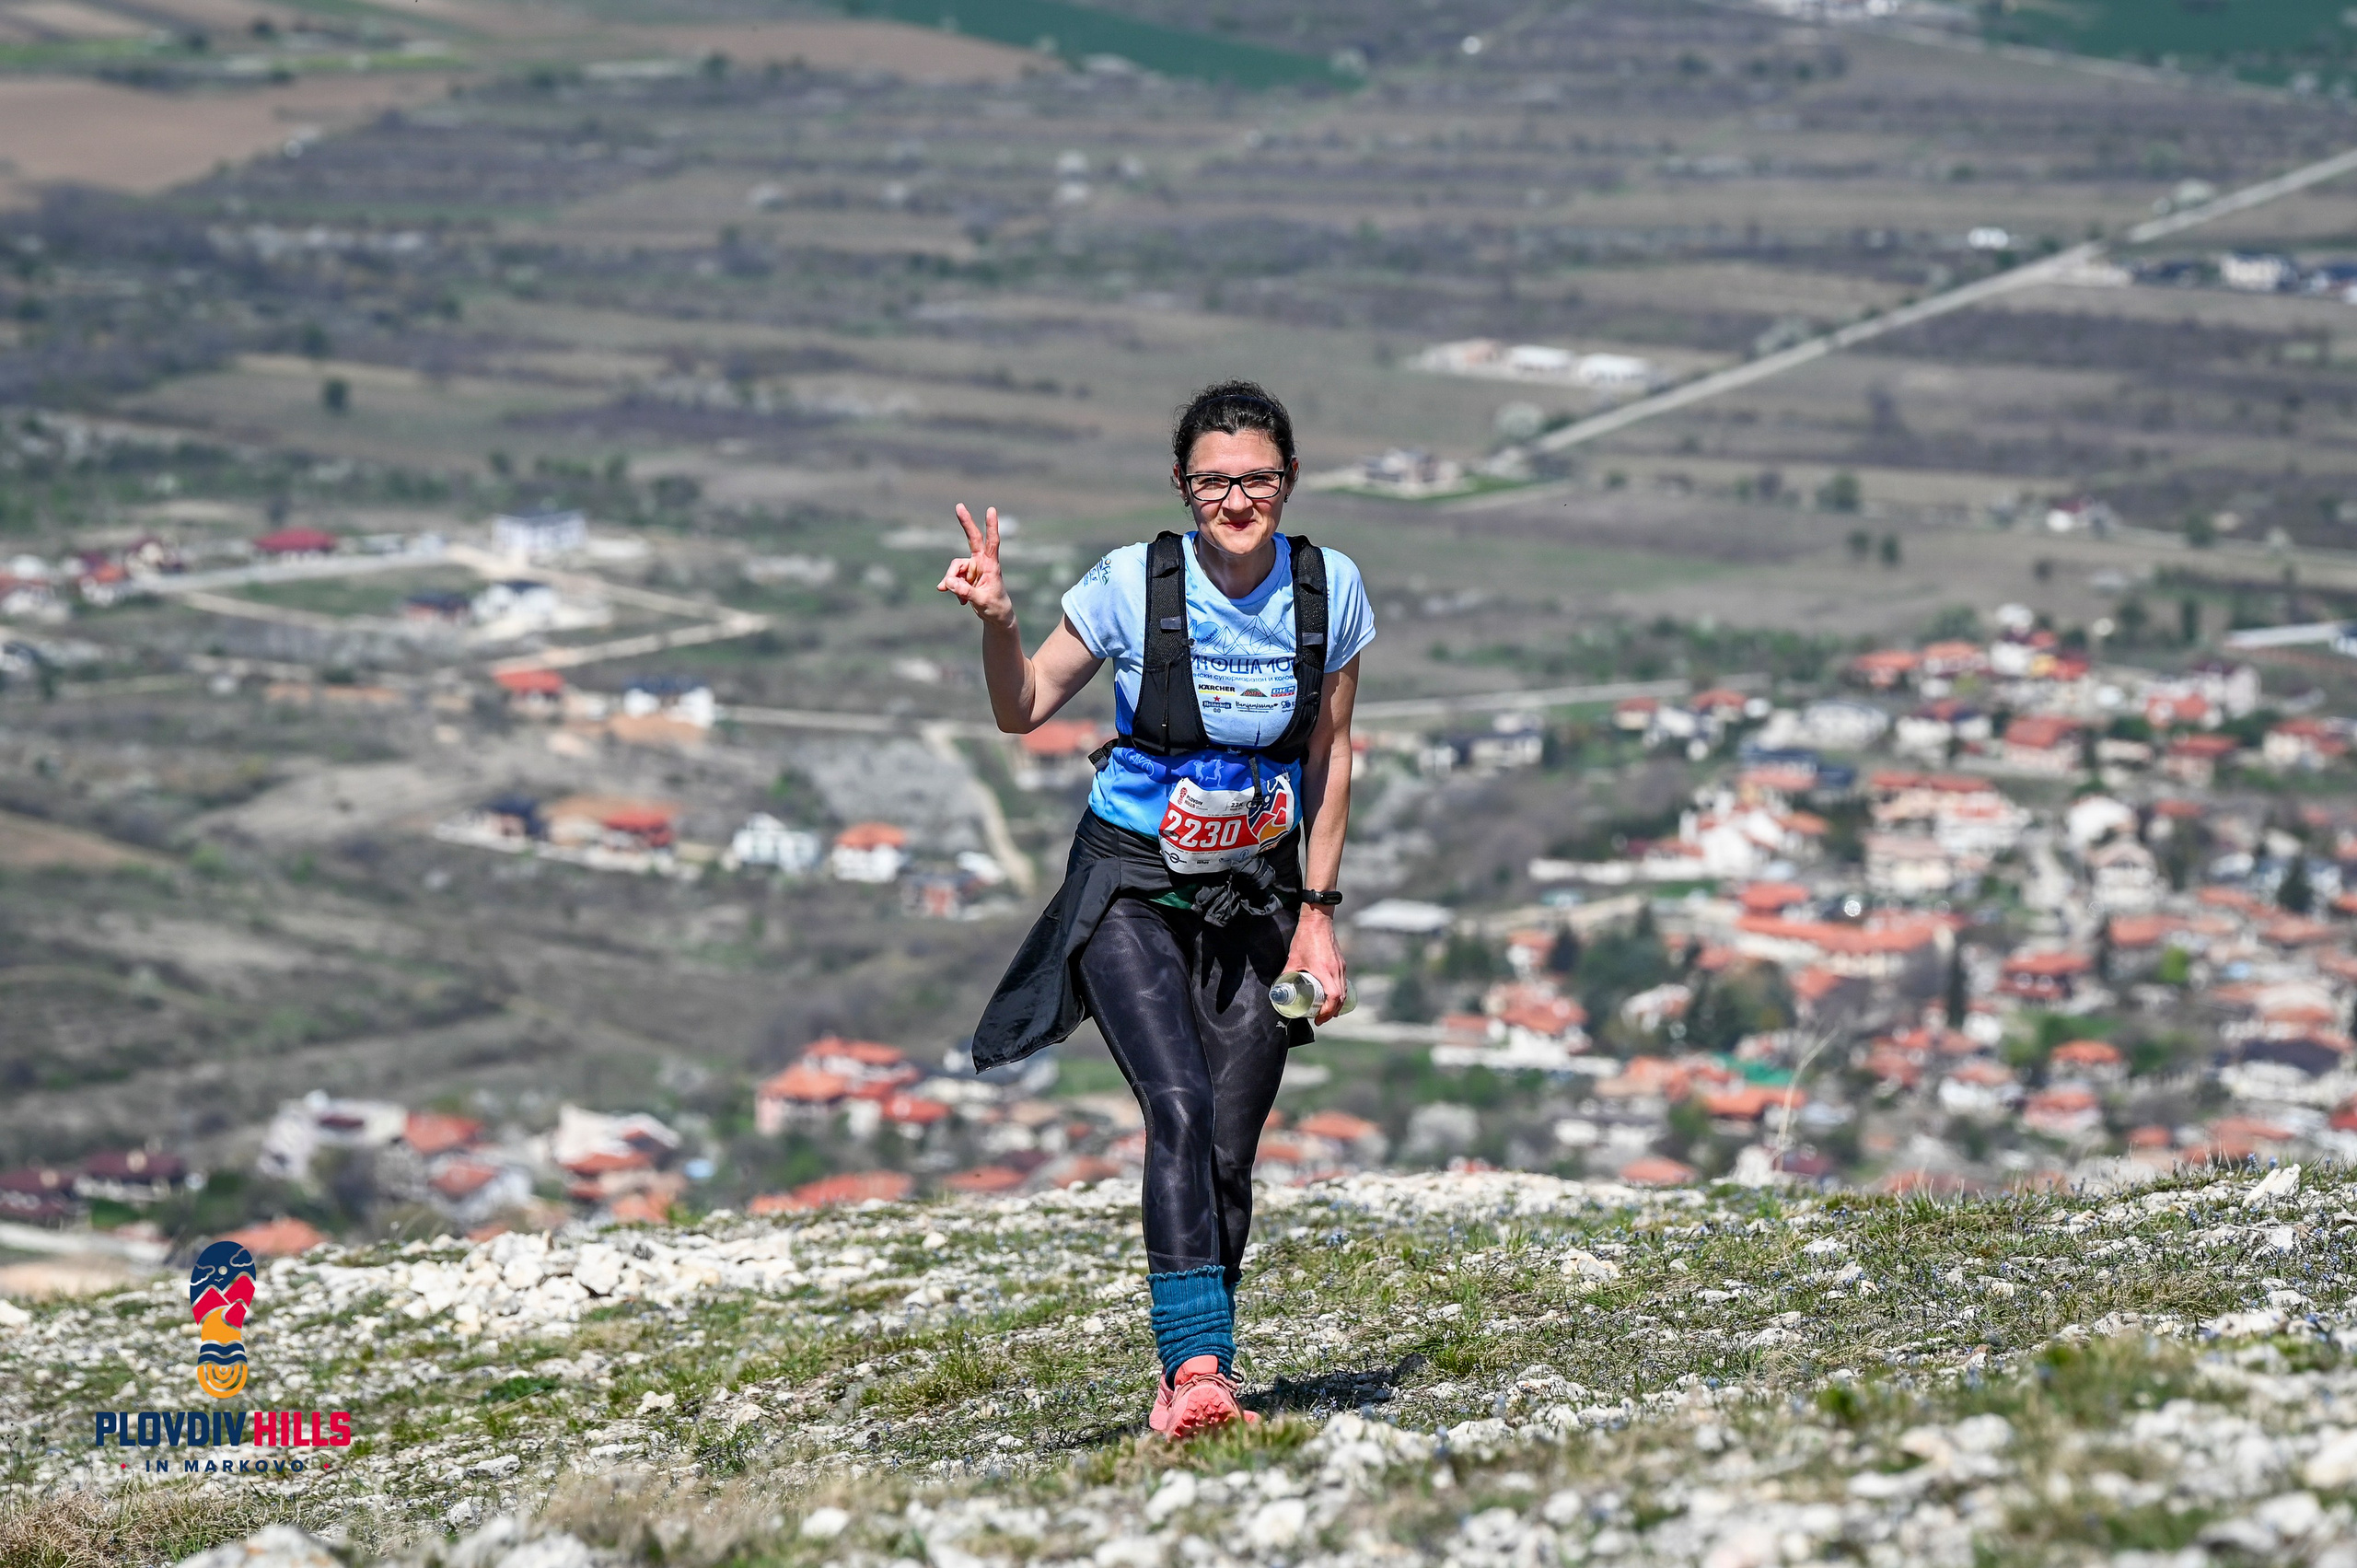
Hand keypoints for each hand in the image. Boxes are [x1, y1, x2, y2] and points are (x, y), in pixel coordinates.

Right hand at [937, 504, 1014, 628]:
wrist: (996, 617)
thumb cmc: (995, 607)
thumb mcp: (981, 601)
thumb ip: (965, 592)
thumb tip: (947, 582)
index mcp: (991, 566)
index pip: (992, 542)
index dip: (991, 526)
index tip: (991, 510)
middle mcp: (982, 563)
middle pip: (973, 539)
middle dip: (966, 523)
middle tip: (959, 506)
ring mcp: (973, 569)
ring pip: (955, 568)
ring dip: (952, 581)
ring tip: (960, 598)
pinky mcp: (965, 577)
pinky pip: (953, 579)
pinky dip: (953, 588)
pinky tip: (961, 601)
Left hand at [1284, 909, 1347, 1023]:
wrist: (1318, 921)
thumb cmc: (1305, 938)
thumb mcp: (1293, 958)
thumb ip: (1286, 973)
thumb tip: (1279, 988)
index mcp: (1325, 971)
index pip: (1333, 997)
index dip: (1327, 1011)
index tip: (1318, 1019)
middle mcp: (1336, 970)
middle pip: (1341, 999)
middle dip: (1332, 1012)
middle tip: (1320, 1018)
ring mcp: (1341, 967)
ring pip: (1344, 992)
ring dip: (1337, 1004)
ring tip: (1326, 1011)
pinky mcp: (1341, 963)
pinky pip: (1344, 983)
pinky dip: (1339, 994)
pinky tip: (1331, 996)